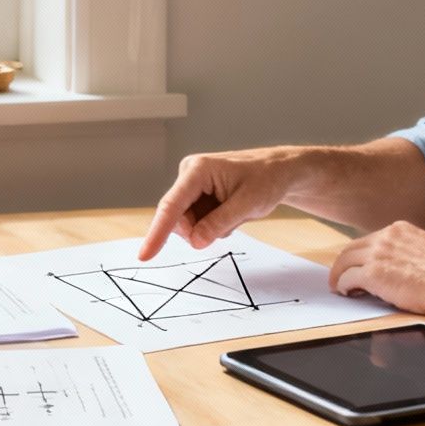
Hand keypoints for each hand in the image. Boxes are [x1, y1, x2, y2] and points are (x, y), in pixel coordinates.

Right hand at [137, 147, 305, 260]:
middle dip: (200, 230)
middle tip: (229, 224)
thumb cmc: (266, 180)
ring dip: (209, 229)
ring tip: (233, 214)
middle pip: (179, 218)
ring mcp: (191, 186)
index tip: (145, 255)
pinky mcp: (197, 195)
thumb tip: (195, 241)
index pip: (171, 206)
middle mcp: (189, 175)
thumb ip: (219, 223)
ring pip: (188, 223)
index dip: (157, 233)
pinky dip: (212, 226)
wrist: (279, 172)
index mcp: (197, 170)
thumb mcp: (248, 204)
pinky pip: (196, 222)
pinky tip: (230, 213)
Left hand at [327, 221, 424, 314]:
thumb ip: (408, 253)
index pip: (369, 240)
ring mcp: (377, 255)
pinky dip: (343, 287)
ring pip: (344, 262)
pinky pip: (346, 279)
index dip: (359, 255)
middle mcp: (385, 238)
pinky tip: (347, 294)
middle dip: (343, 264)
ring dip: (339, 276)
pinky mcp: (372, 274)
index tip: (356, 264)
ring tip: (339, 287)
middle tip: (339, 277)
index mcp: (399, 230)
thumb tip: (400, 267)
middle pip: (351, 249)